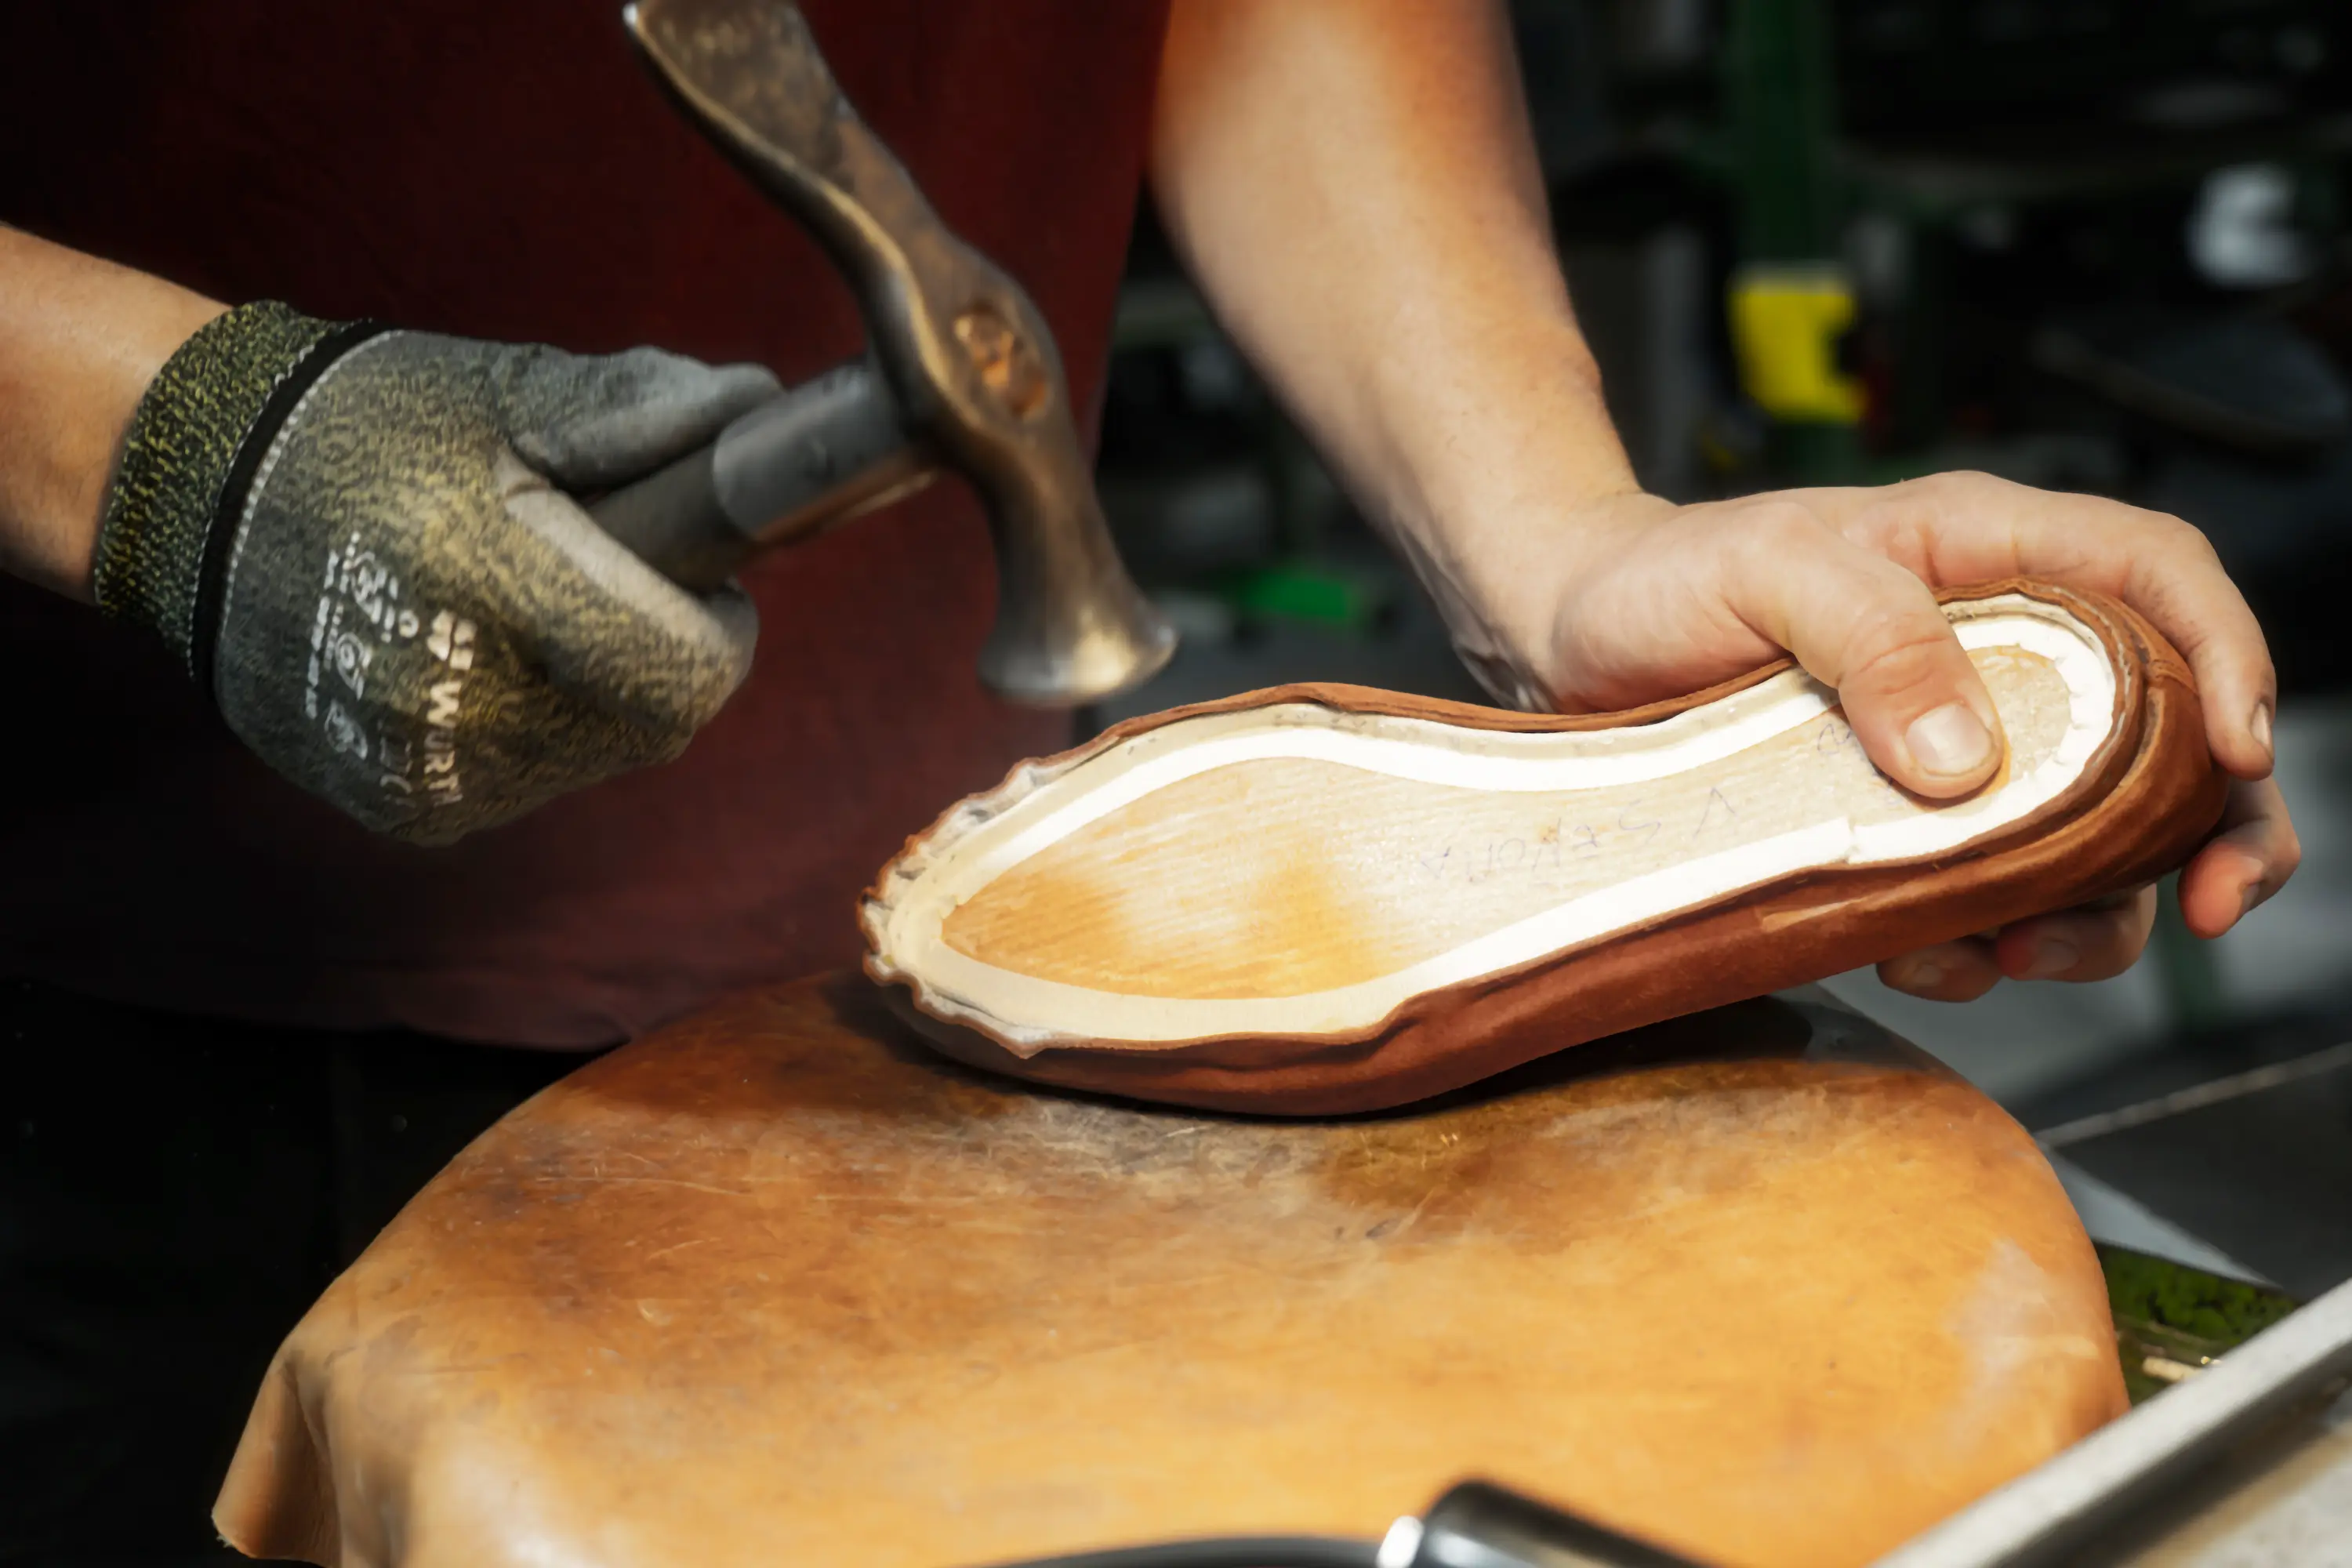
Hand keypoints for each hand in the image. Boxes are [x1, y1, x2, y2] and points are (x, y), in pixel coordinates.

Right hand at [95, 304, 780, 843]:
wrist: (193, 502)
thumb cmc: (363, 427)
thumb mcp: (501, 390)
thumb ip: (635, 407)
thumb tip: (750, 410)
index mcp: (499, 585)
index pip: (688, 672)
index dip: (716, 622)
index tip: (693, 573)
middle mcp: (468, 702)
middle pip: (658, 720)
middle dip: (658, 650)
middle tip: (606, 577)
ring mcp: (435, 772)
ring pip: (598, 755)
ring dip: (598, 693)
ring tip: (526, 610)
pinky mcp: (409, 809)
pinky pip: (528, 781)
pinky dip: (533, 727)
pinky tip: (478, 658)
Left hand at [1443, 472, 2298, 997]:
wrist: (1563, 646)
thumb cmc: (1660, 578)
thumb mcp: (1767, 572)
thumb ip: (1871, 638)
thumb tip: (1966, 760)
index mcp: (1987, 557)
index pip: (2157, 573)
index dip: (2227, 654)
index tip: (2242, 756)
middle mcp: (1997, 654)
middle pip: (2165, 737)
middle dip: (2209, 832)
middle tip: (2205, 909)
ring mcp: (1955, 748)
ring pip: (2087, 842)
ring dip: (2085, 916)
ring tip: (2010, 953)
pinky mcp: (1900, 829)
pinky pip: (1982, 899)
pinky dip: (1979, 945)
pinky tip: (1925, 957)